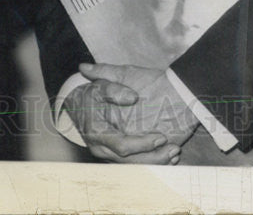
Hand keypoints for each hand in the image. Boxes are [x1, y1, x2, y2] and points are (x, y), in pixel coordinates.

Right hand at [62, 65, 185, 164]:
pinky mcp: (113, 156)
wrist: (77, 105)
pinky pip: (133, 165)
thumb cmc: (91, 95)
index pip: (123, 146)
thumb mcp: (100, 85)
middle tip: (174, 150)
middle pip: (130, 162)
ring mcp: (107, 155)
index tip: (161, 137)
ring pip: (133, 167)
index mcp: (98, 133)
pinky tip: (168, 160)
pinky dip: (150, 163)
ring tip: (175, 156)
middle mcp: (101, 149)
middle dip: (154, 158)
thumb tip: (132, 97)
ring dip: (155, 163)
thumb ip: (114, 89)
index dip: (143, 144)